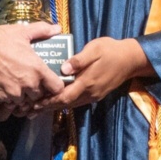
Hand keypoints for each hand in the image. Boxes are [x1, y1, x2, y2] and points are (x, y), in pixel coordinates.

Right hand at [0, 22, 64, 110]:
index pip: (56, 87)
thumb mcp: (22, 31)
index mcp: (37, 69)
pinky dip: (8, 98)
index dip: (55, 85)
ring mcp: (13, 92)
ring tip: (17, 83)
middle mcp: (28, 84)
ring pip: (24, 101)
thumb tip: (57, 28)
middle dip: (37, 90)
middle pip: (40, 96)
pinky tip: (5, 86)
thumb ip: (42, 30)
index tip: (50, 81)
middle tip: (30, 80)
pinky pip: (9, 103)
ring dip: (22, 95)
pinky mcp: (0, 97)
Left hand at [34, 37, 150, 110]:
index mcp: (87, 82)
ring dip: (54, 106)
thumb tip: (63, 68)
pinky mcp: (96, 94)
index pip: (64, 97)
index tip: (33, 103)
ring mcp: (93, 95)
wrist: (131, 59)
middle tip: (29, 109)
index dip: (49, 101)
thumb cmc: (111, 50)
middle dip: (47, 107)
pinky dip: (64, 103)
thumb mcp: (94, 49)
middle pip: (65, 104)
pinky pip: (76, 102)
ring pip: (70, 105)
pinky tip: (55, 100)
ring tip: (38, 108)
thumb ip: (79, 60)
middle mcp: (89, 93)